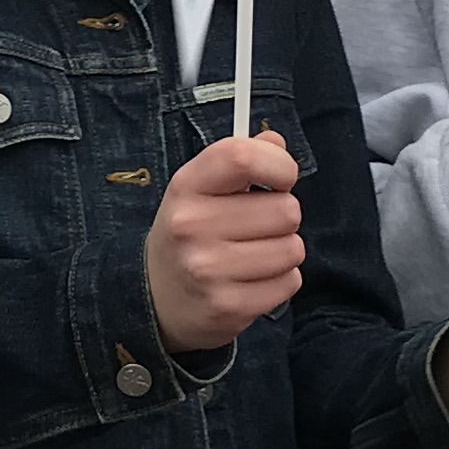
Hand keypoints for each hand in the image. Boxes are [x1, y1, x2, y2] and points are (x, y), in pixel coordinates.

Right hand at [147, 133, 304, 353]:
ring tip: (252, 255)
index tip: (281, 178)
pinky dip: (279, 281)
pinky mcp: (227, 306)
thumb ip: (238, 160)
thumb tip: (275, 142)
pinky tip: (251, 280)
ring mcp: (208, 269)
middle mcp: (192, 226)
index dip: (278, 165)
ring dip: (282, 251)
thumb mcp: (200, 189)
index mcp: (186, 186)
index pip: (244, 157)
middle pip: (286, 210)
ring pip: (293, 249)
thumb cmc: (190, 234)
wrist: (155, 298)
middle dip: (282, 217)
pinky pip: (289, 282)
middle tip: (256, 226)